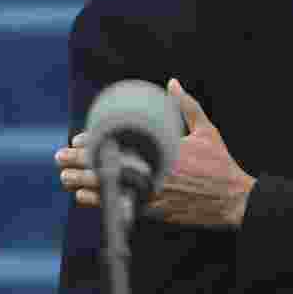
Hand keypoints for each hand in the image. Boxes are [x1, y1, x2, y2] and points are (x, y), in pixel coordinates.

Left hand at [61, 78, 254, 228]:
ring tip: (65, 177)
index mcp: (164, 148)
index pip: (121, 142)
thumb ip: (187, 107)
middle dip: (80, 160)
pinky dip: (99, 201)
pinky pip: (119, 205)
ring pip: (109, 187)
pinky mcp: (154, 210)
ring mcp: (152, 192)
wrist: (232, 199)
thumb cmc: (220, 164)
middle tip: (60, 156)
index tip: (80, 138)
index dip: (95, 140)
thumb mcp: (207, 131)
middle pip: (107, 164)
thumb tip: (172, 82)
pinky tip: (84, 197)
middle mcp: (154, 169)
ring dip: (83, 182)